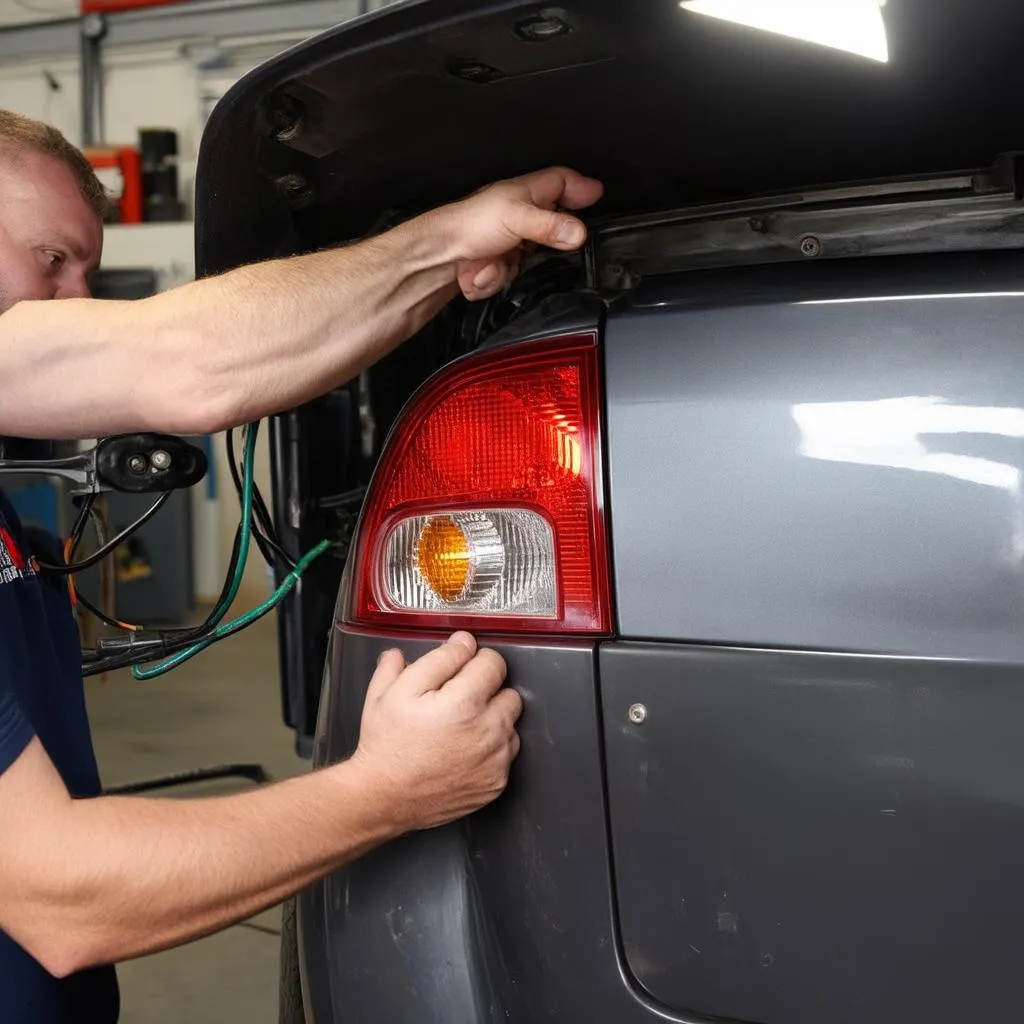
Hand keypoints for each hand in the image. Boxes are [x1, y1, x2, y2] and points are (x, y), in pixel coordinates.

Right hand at [349, 632, 522, 832]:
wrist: (382, 797)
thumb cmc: (386, 746)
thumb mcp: (394, 689)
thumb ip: (434, 659)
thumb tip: (460, 642)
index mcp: (464, 703)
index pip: (494, 662)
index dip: (474, 662)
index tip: (460, 670)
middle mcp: (487, 732)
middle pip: (508, 691)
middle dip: (486, 691)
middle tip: (456, 701)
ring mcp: (495, 760)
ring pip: (510, 723)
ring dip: (492, 720)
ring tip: (458, 728)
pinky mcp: (496, 783)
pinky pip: (507, 753)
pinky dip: (491, 749)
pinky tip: (463, 750)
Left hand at [426, 166, 603, 300]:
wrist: (439, 257)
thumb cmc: (469, 225)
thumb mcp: (517, 218)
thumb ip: (550, 226)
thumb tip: (579, 233)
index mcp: (525, 193)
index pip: (563, 182)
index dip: (581, 187)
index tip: (597, 194)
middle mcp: (519, 216)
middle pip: (554, 226)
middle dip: (546, 243)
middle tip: (544, 246)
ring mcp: (510, 242)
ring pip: (532, 260)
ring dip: (510, 266)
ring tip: (494, 258)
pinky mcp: (500, 265)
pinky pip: (512, 277)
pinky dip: (496, 278)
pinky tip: (483, 269)